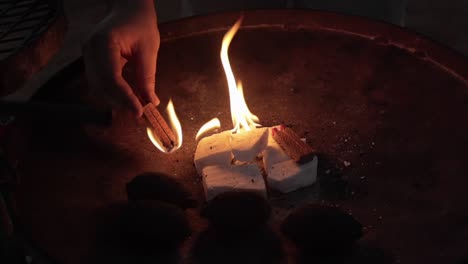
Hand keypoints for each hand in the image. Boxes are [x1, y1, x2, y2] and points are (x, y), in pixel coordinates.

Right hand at [83, 0, 159, 116]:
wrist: (128, 8)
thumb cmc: (140, 23)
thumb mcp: (149, 49)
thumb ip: (147, 76)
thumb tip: (150, 101)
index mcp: (104, 42)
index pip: (111, 77)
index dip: (124, 97)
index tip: (139, 111)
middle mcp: (90, 49)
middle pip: (101, 85)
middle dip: (120, 102)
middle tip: (140, 112)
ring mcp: (86, 54)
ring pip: (97, 86)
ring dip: (115, 99)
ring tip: (135, 106)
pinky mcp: (90, 59)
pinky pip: (98, 81)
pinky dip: (112, 92)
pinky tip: (127, 97)